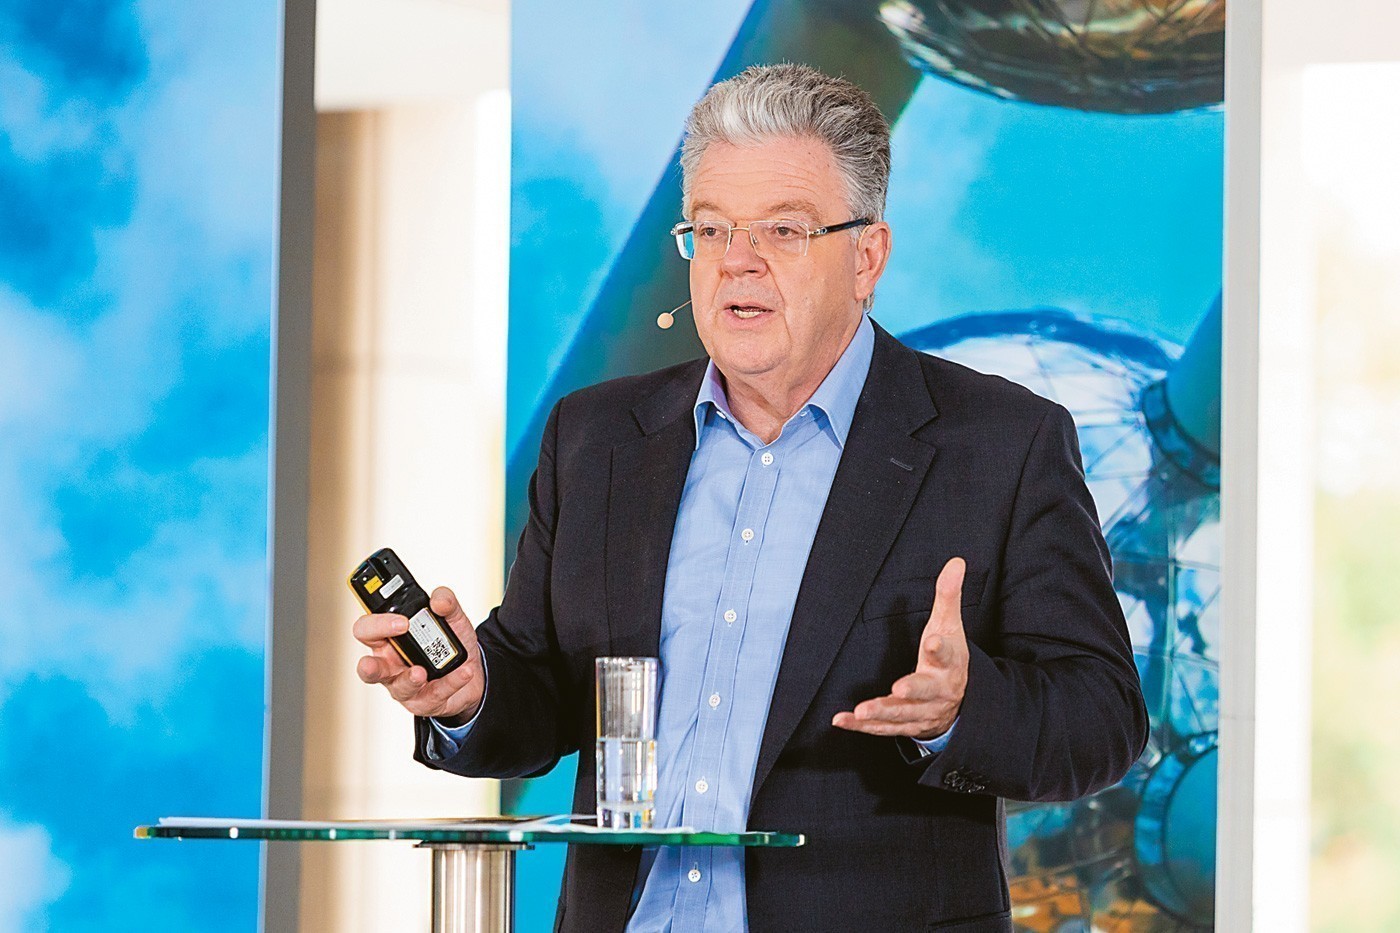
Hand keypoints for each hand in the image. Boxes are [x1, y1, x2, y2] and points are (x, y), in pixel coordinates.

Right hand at [354, 586, 484, 723]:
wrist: (475, 674)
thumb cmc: (451, 646)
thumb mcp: (453, 619)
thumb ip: (447, 603)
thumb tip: (439, 600)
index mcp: (389, 640)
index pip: (366, 630)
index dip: (377, 625)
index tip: (402, 621)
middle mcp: (390, 665)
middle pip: (368, 668)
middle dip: (370, 667)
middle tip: (385, 657)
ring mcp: (405, 686)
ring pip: (399, 688)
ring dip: (410, 679)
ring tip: (422, 672)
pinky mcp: (424, 702)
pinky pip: (434, 695)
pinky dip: (451, 682)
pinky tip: (464, 673)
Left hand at [832, 557, 968, 740]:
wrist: (960, 705)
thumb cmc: (948, 659)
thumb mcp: (950, 627)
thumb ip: (948, 596)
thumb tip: (956, 561)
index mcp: (949, 664)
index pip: (948, 654)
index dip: (941, 647)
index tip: (935, 640)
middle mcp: (937, 691)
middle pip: (926, 691)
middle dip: (913, 689)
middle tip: (900, 687)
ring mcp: (921, 711)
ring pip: (902, 714)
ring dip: (882, 712)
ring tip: (862, 710)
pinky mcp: (904, 725)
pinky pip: (882, 728)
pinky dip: (861, 727)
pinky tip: (841, 719)